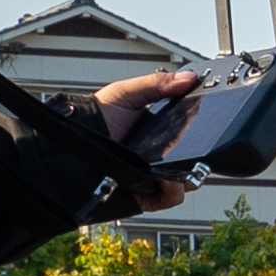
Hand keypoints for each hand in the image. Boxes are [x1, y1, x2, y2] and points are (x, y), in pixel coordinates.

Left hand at [82, 68, 202, 216]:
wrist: (65, 147)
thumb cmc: (92, 120)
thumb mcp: (125, 93)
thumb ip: (157, 84)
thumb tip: (189, 77)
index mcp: (158, 130)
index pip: (191, 131)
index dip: (203, 128)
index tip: (210, 118)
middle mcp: (158, 155)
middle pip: (193, 158)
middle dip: (201, 155)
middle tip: (200, 146)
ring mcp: (153, 176)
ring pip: (186, 180)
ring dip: (188, 175)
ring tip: (179, 166)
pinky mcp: (145, 195)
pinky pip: (170, 198)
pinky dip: (173, 190)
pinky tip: (166, 179)